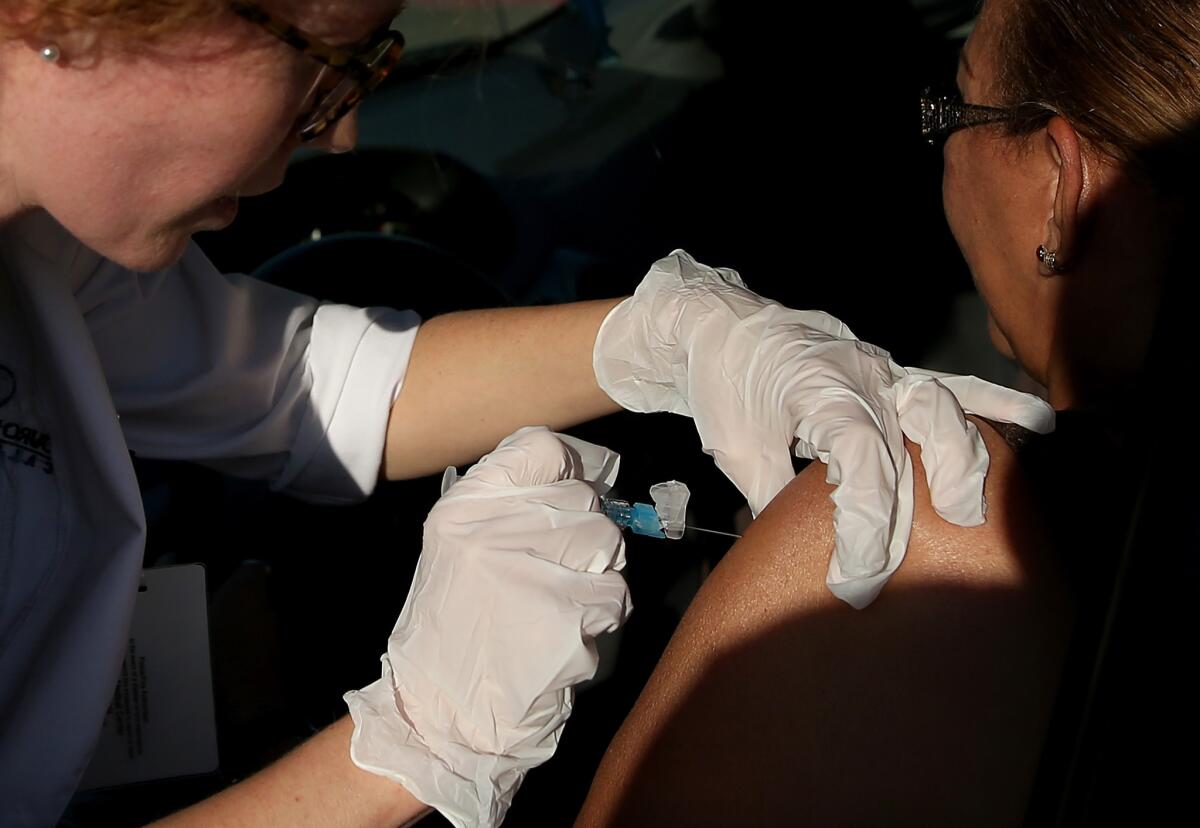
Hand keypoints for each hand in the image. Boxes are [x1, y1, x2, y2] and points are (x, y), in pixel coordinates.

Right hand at [344, 427, 630, 827]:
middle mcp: (491, 530)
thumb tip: (595, 472)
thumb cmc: (459, 631)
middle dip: (586, 539)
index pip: (540, 448)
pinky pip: (615, 594)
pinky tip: (564, 637)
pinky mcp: (563, 613)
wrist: (442, 716)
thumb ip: (515, 506)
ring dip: (598, 578)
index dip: (576, 463)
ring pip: (608, 544)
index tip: (588, 481)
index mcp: (463, 509)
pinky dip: (602, 619)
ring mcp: (528, 570)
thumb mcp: (462, 551)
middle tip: (557, 576)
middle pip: (584, 499)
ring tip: (559, 608)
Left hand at [593, 250, 1053, 607]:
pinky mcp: (893, 371)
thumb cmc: (724, 382)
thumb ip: (773, 496)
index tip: (853, 576)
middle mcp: (863, 376)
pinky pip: (951, 385)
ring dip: (963, 460)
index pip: (861, 460)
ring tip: (973, 513)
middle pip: (906, 446)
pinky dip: (994, 403)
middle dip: (906, 513)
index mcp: (821, 388)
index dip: (865, 521)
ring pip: (942, 409)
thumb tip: (794, 549)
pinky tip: (1037, 423)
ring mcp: (884, 369)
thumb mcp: (735, 447)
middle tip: (889, 572)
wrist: (719, 322)